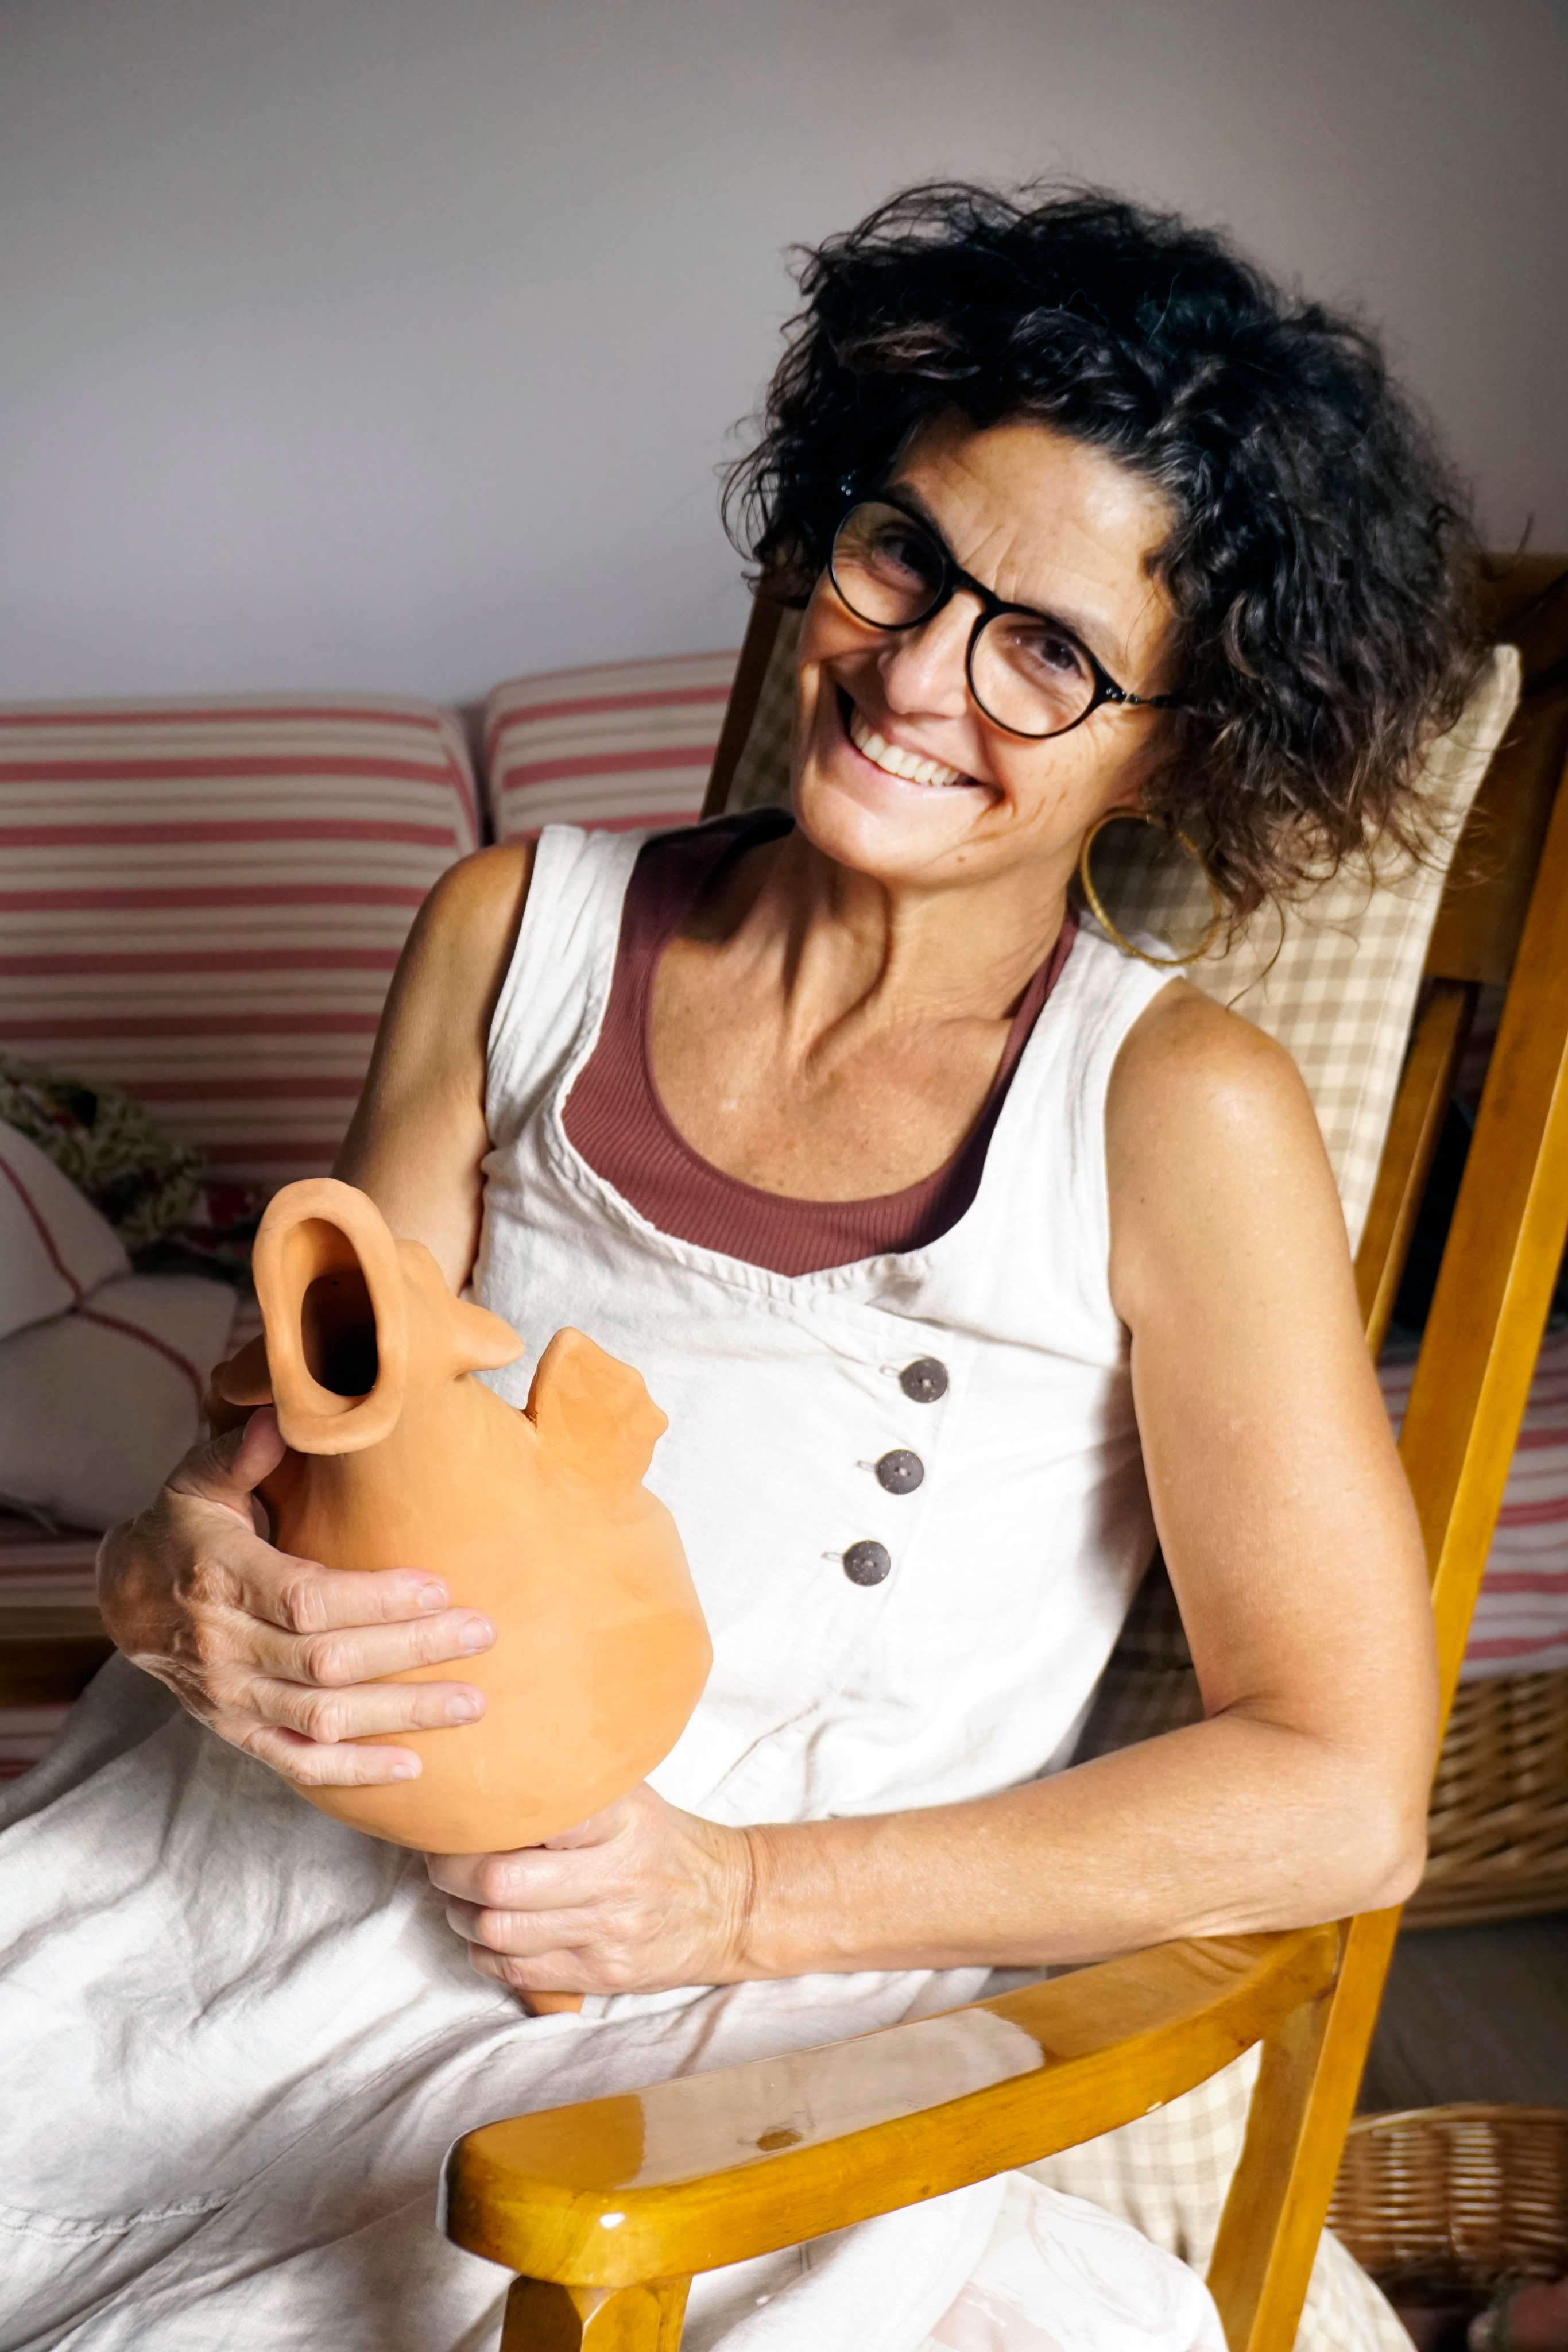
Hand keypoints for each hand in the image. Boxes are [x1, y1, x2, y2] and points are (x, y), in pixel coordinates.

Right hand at [96, 1406, 496, 1787]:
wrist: (124, 1599)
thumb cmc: (182, 1528)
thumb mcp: (198, 1480)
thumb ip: (243, 1451)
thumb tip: (286, 1413)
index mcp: (221, 1576)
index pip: (307, 1598)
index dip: (376, 1599)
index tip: (440, 1586)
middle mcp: (224, 1646)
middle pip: (328, 1661)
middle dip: (412, 1649)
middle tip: (482, 1632)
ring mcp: (229, 1698)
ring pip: (323, 1718)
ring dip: (402, 1713)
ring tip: (472, 1701)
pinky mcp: (236, 1732)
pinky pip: (298, 1762)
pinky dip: (354, 1770)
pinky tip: (413, 1765)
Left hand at [428, 1784, 757, 1999]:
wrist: (731, 1907)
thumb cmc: (666, 1842)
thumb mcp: (634, 1798)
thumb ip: (575, 1783)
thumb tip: (501, 1758)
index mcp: (622, 1822)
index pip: (547, 1815)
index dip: (490, 1816)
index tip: (465, 1807)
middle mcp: (614, 1878)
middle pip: (502, 1881)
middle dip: (453, 1870)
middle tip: (442, 1856)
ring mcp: (607, 1933)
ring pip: (500, 1930)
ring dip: (462, 1914)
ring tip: (459, 1894)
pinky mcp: (599, 1975)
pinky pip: (516, 1971)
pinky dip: (485, 1952)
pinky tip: (487, 1932)